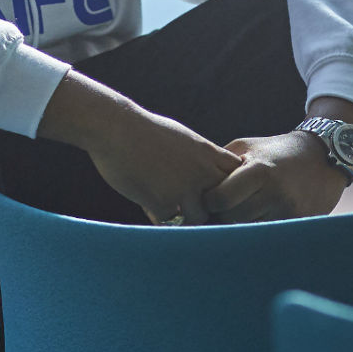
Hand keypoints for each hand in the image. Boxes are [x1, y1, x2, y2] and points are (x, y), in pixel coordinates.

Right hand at [39, 71, 239, 223]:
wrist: (115, 128)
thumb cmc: (144, 130)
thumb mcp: (181, 137)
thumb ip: (199, 158)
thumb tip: (207, 172)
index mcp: (208, 154)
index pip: (237, 179)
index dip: (226, 189)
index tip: (212, 192)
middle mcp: (202, 172)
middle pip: (223, 204)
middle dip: (211, 210)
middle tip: (193, 209)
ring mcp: (184, 189)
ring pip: (199, 219)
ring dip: (185, 219)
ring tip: (169, 209)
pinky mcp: (164, 203)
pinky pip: (171, 224)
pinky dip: (160, 219)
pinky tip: (149, 207)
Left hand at [205, 131, 347, 223]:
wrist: (322, 156)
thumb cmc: (274, 151)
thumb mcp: (246, 147)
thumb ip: (219, 163)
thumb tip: (189, 184)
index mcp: (260, 171)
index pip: (220, 200)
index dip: (209, 202)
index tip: (208, 199)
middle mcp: (276, 194)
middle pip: (233, 219)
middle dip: (221, 217)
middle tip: (217, 212)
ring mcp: (290, 212)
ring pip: (249, 231)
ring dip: (238, 227)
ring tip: (235, 216)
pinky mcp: (300, 223)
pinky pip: (268, 235)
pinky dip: (257, 231)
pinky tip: (254, 221)